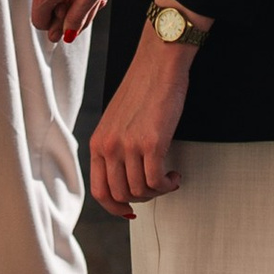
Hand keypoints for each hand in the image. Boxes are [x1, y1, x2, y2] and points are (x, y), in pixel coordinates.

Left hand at [88, 21, 195, 219]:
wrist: (159, 63)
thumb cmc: (143, 87)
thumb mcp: (117, 121)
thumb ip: (116, 147)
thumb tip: (126, 177)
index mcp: (98, 142)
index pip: (99, 191)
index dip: (114, 207)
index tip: (129, 210)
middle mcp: (109, 146)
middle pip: (120, 195)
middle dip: (142, 199)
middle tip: (157, 189)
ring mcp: (129, 145)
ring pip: (140, 190)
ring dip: (158, 191)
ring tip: (169, 180)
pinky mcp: (152, 142)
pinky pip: (157, 180)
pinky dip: (168, 184)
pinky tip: (175, 175)